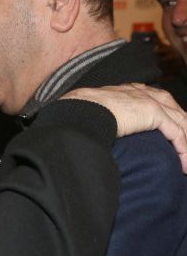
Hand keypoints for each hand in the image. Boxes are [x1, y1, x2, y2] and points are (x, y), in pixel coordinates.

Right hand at [61, 83, 186, 172]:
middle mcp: (142, 92)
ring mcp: (149, 100)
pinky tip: (183, 164)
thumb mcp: (96, 111)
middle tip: (185, 150)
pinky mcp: (153, 112)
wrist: (80, 109)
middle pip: (175, 110)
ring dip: (186, 144)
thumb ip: (107, 116)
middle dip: (184, 128)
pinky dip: (183, 150)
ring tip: (186, 162)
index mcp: (129, 90)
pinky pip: (176, 134)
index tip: (173, 135)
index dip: (169, 118)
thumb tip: (101, 131)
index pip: (159, 101)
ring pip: (180, 122)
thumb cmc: (80, 112)